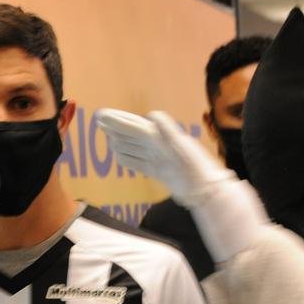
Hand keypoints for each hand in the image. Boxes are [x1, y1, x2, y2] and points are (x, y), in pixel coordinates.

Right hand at [97, 109, 231, 203]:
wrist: (204, 188)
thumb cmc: (195, 165)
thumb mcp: (182, 145)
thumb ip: (167, 130)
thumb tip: (151, 115)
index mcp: (159, 136)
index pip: (133, 125)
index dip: (117, 120)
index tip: (101, 115)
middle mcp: (156, 145)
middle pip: (130, 134)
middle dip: (114, 127)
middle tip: (98, 119)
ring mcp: (157, 159)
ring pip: (132, 147)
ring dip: (119, 140)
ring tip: (107, 135)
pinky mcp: (158, 172)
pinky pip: (138, 163)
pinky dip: (127, 159)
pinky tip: (120, 157)